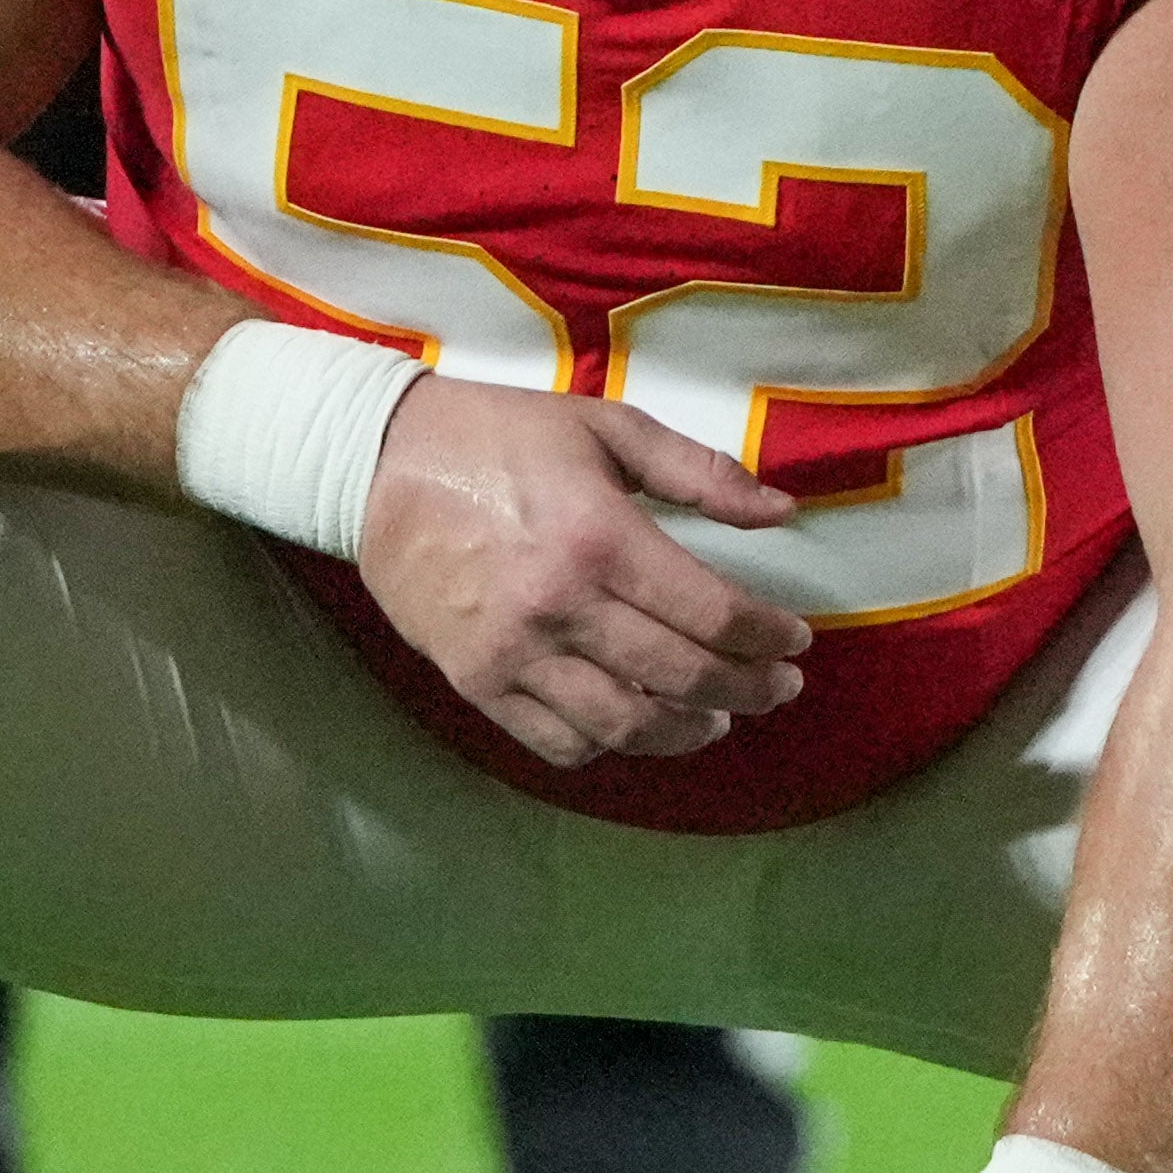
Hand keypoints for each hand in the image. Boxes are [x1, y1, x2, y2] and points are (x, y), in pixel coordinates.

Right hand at [352, 376, 808, 769]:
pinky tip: (633, 723)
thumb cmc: (499, 437)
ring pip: (625, 726)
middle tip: (777, 688)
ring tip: (716, 719)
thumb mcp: (607, 428)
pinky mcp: (477, 682)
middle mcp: (563, 607)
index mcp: (602, 538)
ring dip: (687, 733)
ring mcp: (516, 654)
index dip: (769, 637)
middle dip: (748, 690)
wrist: (377, 464)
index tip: (796, 642)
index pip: (714, 614)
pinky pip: (557, 742)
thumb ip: (700, 472)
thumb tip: (782, 511)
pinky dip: (607, 745)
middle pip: (682, 677)